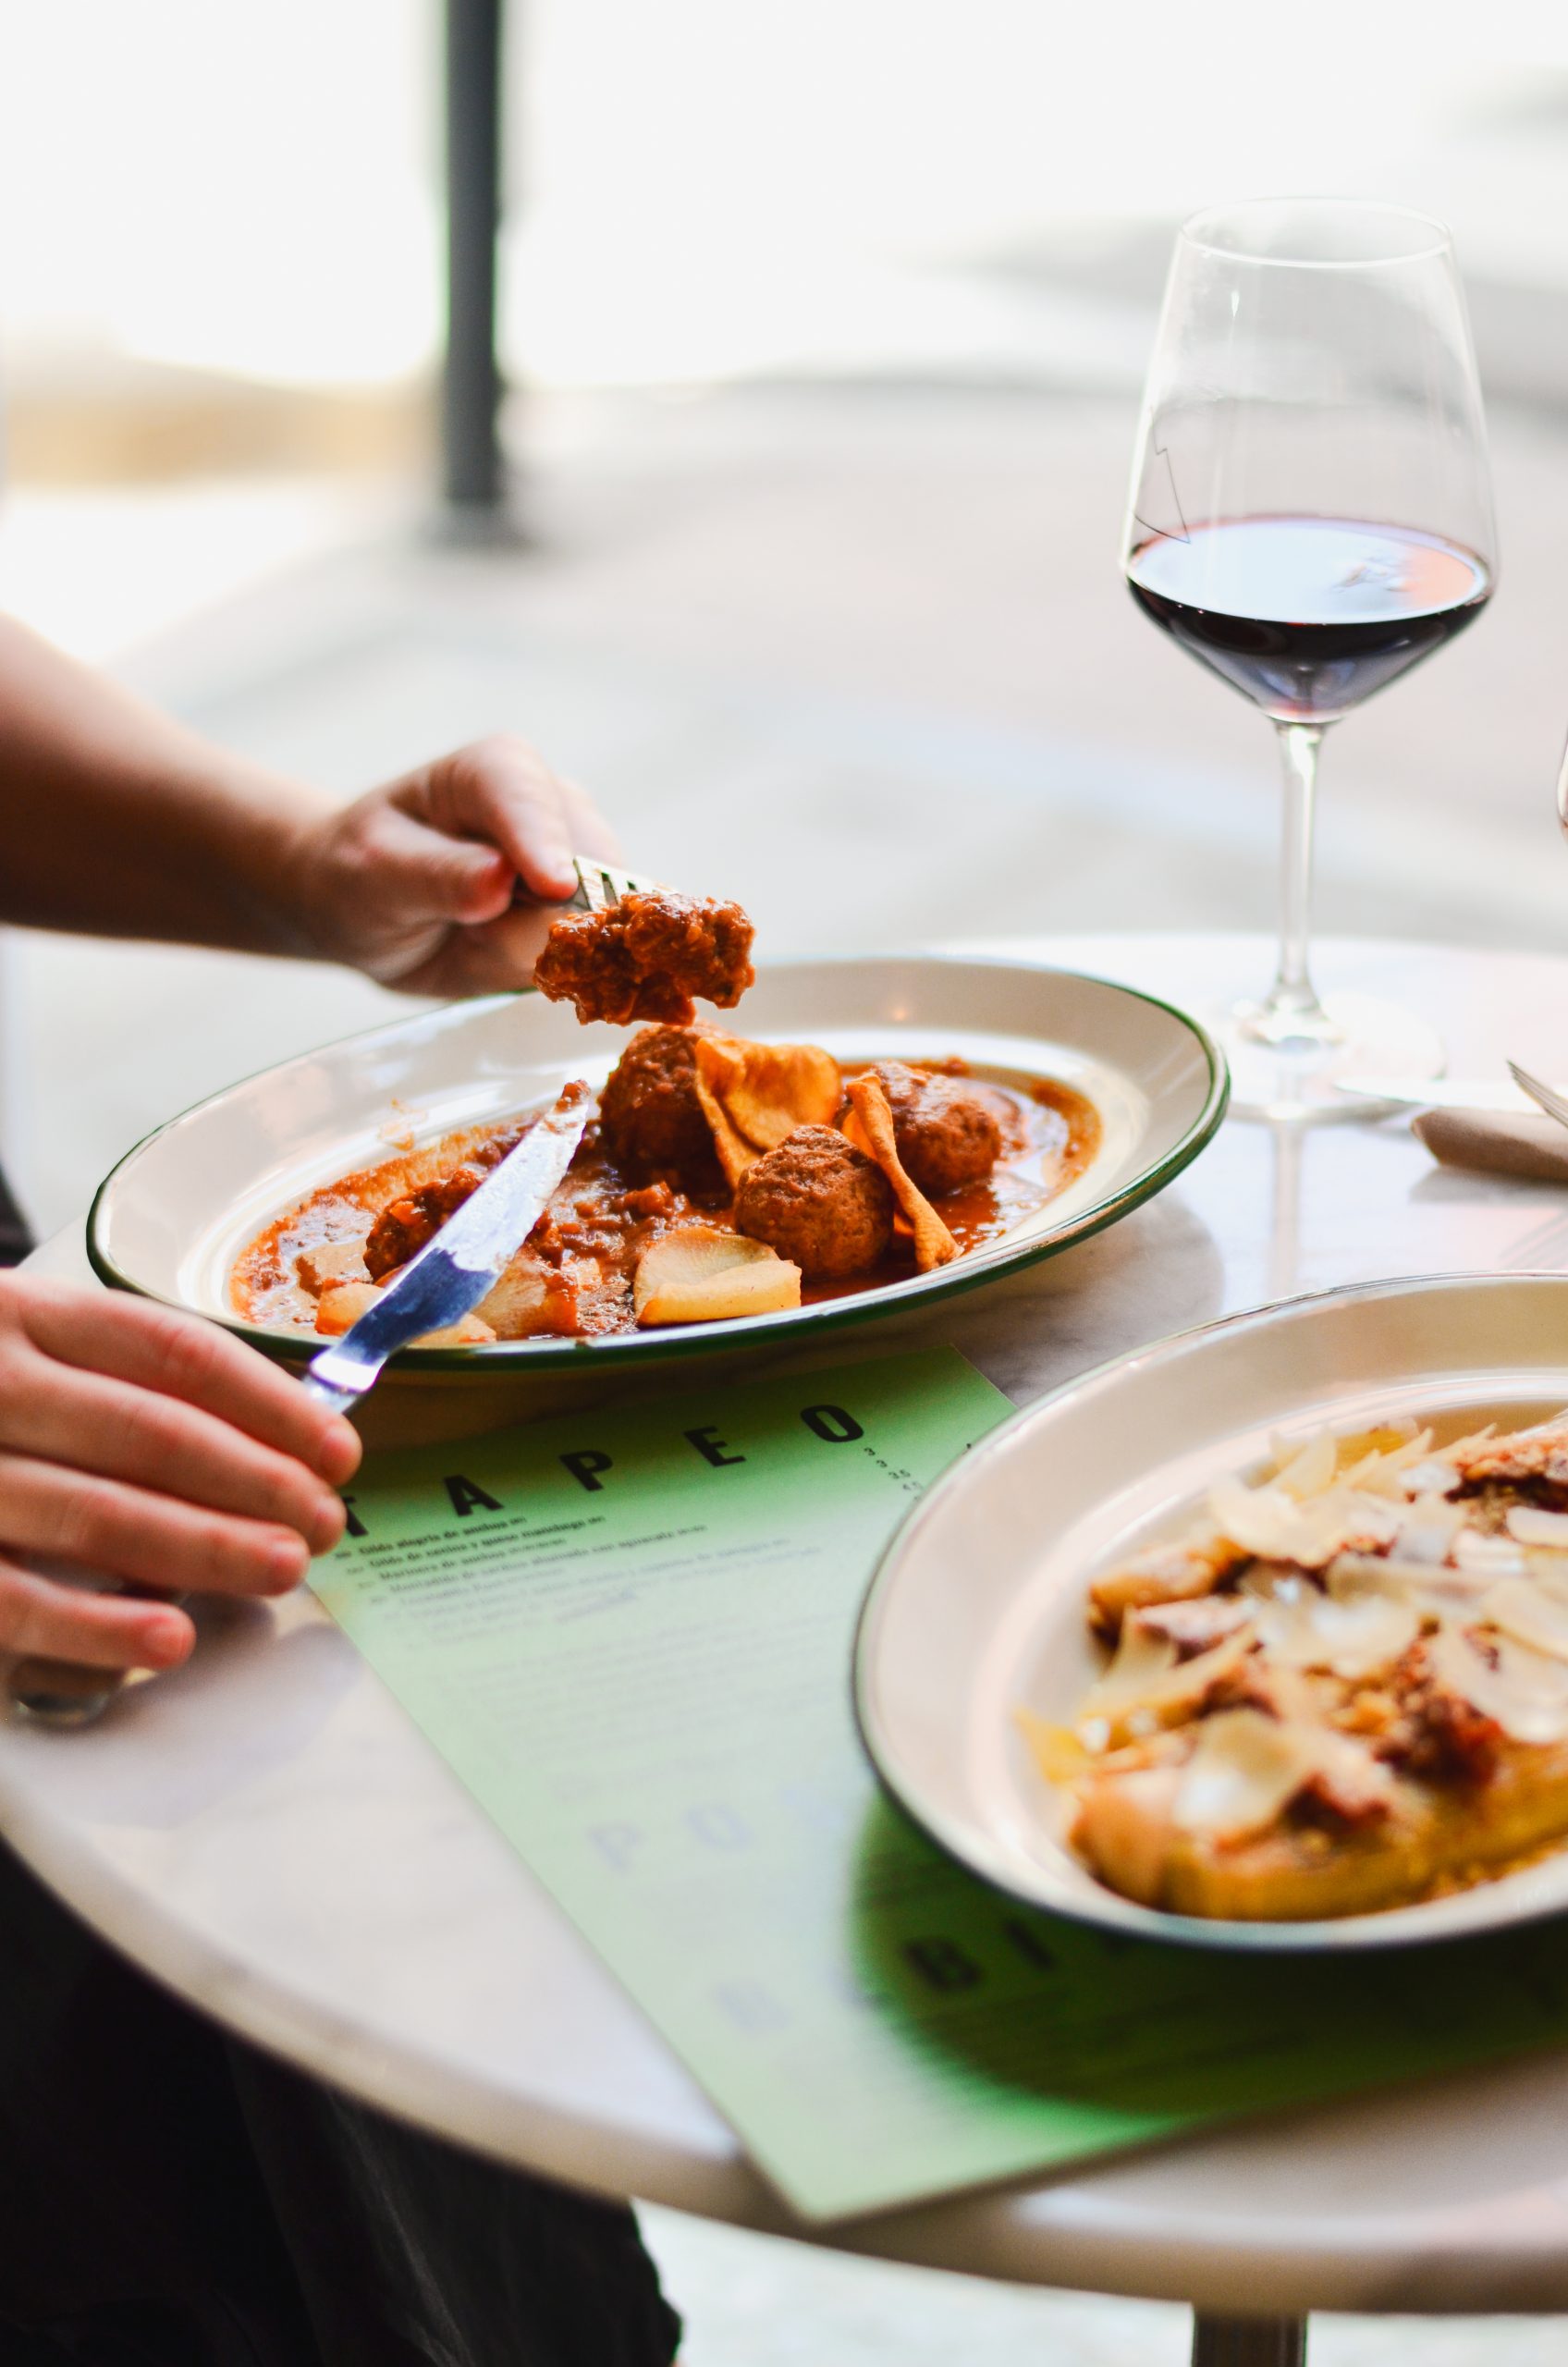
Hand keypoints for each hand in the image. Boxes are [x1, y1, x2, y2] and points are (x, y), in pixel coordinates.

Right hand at [0, 1276, 359, 1674]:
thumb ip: (121, 1382)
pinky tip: (171, 1641)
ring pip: (94, 1513)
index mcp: (22, 1313)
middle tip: (324, 1523)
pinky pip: (13, 1596)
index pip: (172, 1351)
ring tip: (282, 1572)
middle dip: (253, 1482)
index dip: (268, 1403)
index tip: (336, 1449)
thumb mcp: (23, 1350)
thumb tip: (274, 1437)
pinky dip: (98, 1625)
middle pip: (148, 1432)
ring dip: (202, 1548)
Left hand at [292, 736, 621, 995]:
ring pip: (590, 925)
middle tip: (466, 928)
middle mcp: (552, 807)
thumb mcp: (375, 875)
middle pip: (582, 870)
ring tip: (471, 935)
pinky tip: (497, 952)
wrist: (368, 911)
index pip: (531, 800)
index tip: (555, 888)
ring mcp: (578, 861)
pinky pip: (589, 960)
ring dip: (530, 950)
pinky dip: (547, 971)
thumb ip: (437, 877)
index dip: (544, 845)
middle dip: (535, 918)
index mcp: (496, 770)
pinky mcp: (586, 913)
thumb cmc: (362, 875)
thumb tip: (500, 880)